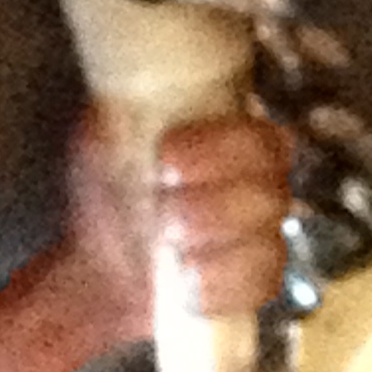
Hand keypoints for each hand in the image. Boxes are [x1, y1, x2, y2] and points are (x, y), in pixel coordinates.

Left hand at [66, 108, 297, 333]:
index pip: (261, 138)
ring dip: (217, 251)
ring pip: (269, 246)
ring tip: (170, 251)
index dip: (223, 149)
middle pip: (272, 193)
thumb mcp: (106, 140)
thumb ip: (123, 110)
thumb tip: (118, 82)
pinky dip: (222, 290)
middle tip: (164, 213)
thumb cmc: (110, 189)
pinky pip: (260, 290)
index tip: (166, 158)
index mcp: (232, 142)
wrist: (99, 265)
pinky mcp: (249, 289)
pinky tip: (186, 288)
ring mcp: (259, 241)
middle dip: (216, 207)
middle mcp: (258, 187)